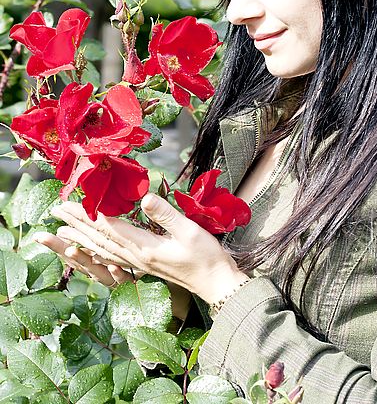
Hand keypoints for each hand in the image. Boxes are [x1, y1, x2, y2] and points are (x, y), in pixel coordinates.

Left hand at [45, 195, 248, 306]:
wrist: (215, 283)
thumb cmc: (206, 257)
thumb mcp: (189, 231)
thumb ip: (166, 214)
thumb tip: (144, 198)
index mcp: (144, 249)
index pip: (109, 228)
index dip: (88, 214)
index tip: (70, 202)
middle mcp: (136, 258)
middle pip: (100, 239)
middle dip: (77, 224)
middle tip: (56, 211)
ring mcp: (139, 264)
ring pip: (103, 249)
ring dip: (82, 238)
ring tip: (63, 230)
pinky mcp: (144, 265)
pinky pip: (113, 257)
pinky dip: (97, 251)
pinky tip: (91, 249)